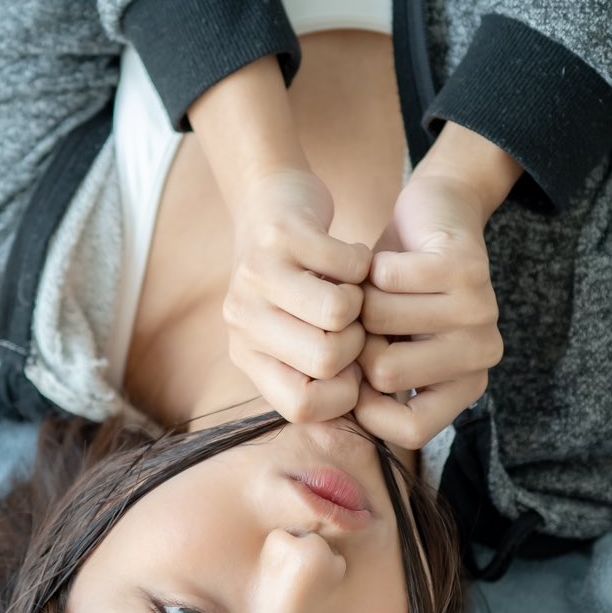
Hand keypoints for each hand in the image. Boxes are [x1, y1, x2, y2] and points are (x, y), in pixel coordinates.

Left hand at [223, 167, 370, 424]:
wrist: (271, 198)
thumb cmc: (301, 278)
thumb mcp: (298, 332)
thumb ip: (322, 375)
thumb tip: (370, 414)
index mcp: (246, 353)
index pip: (301, 406)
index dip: (343, 394)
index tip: (351, 368)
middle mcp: (241, 318)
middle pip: (326, 360)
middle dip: (359, 342)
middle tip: (355, 319)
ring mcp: (256, 274)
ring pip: (339, 313)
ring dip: (363, 301)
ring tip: (352, 288)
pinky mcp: (280, 235)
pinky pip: (349, 266)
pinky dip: (363, 263)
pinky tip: (350, 257)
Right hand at [354, 170, 505, 451]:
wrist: (437, 214)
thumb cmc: (396, 292)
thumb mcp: (379, 346)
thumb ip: (362, 386)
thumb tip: (318, 416)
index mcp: (468, 386)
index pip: (410, 431)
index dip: (364, 407)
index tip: (350, 375)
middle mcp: (482, 355)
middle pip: (387, 374)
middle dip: (355, 340)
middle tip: (361, 315)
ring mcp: (480, 311)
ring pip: (378, 321)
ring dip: (359, 298)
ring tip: (369, 286)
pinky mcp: (465, 267)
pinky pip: (388, 279)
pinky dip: (370, 266)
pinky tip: (382, 261)